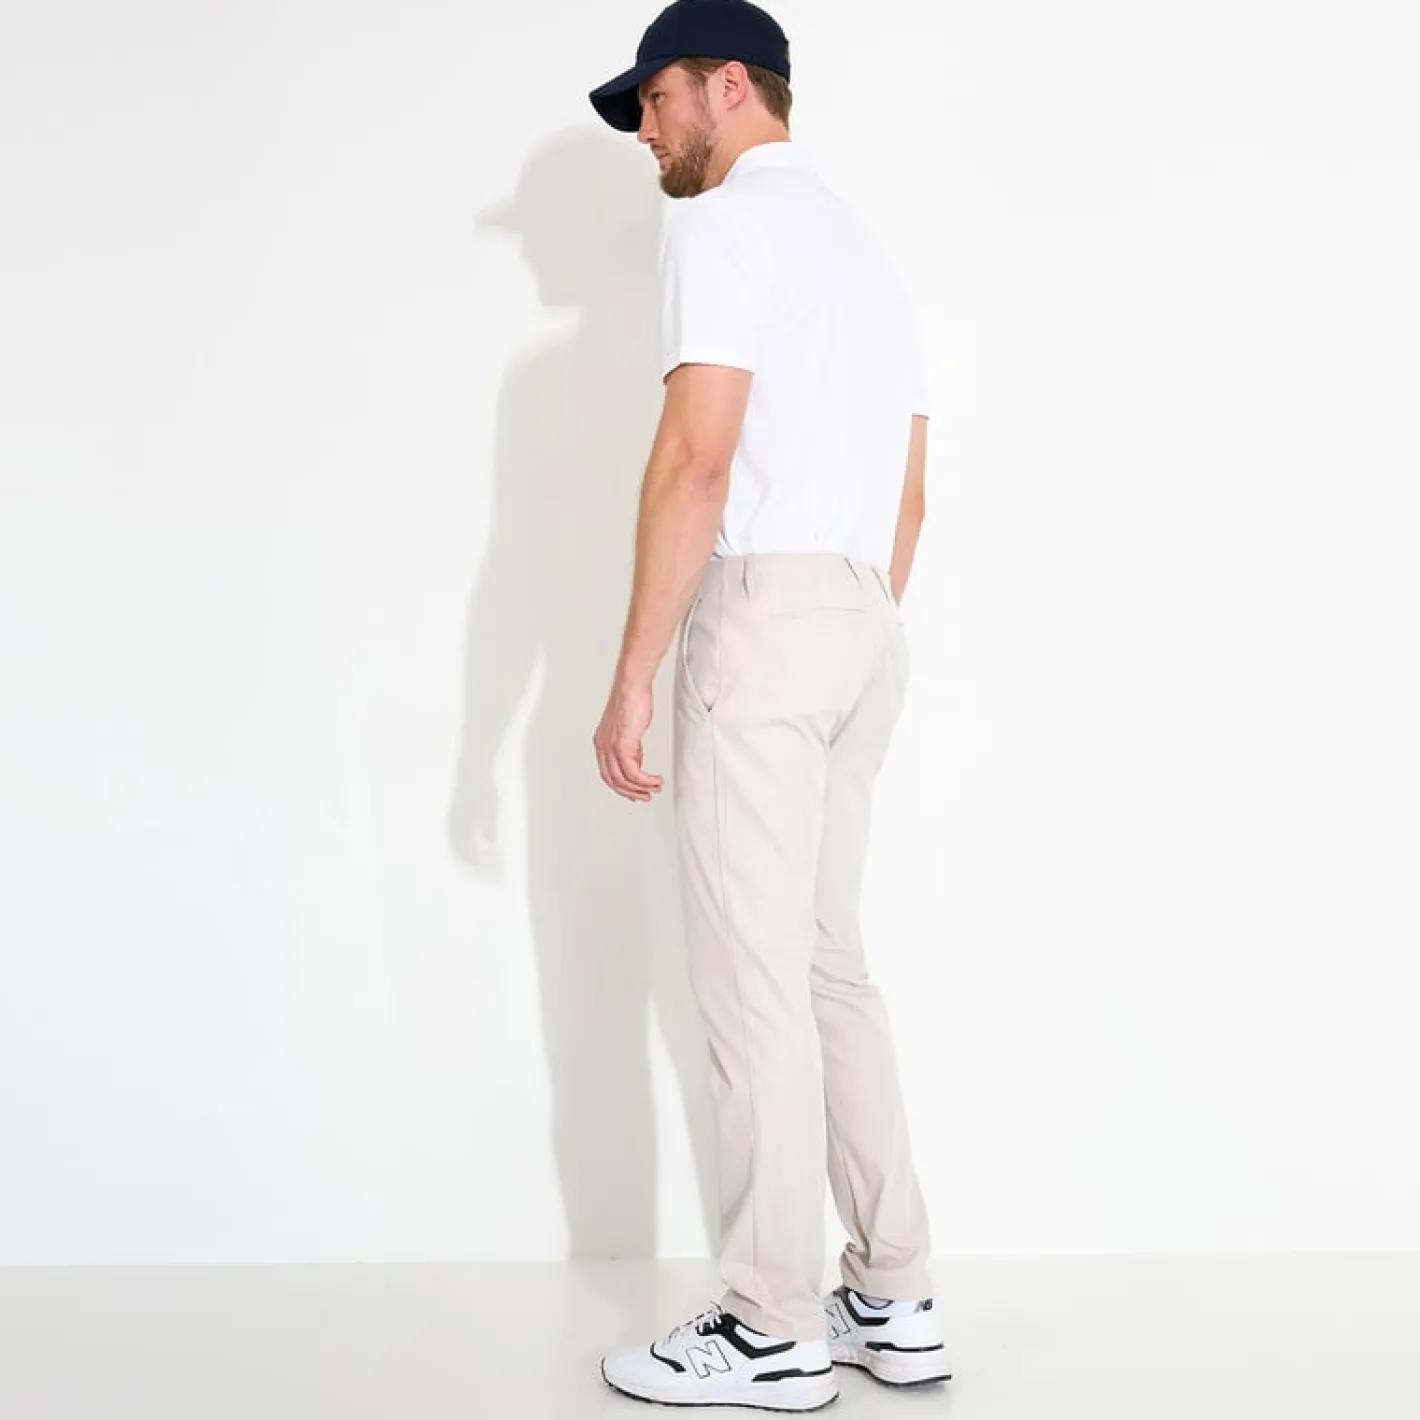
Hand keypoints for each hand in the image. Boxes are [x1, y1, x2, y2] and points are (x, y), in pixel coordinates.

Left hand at [593, 675, 663, 801]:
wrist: (631, 686)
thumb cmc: (631, 700)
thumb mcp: (628, 728)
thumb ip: (630, 745)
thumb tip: (636, 759)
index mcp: (601, 743)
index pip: (607, 773)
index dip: (620, 786)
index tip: (633, 792)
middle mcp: (603, 747)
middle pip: (613, 781)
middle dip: (630, 792)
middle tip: (644, 797)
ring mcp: (611, 748)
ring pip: (623, 780)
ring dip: (641, 788)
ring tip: (655, 789)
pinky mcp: (623, 746)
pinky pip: (633, 773)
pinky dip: (646, 781)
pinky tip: (655, 781)